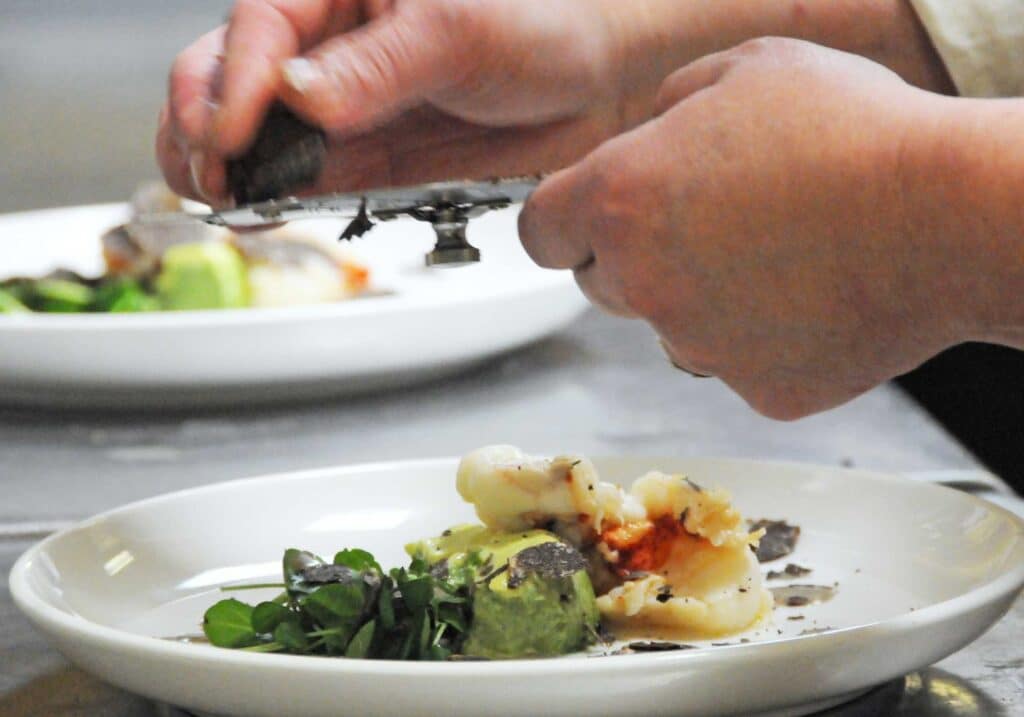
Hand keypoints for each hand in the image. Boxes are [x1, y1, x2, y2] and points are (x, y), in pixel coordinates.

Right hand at [157, 0, 643, 202]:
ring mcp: (341, 103)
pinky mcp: (363, 154)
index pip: (260, 26)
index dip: (232, 84)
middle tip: (211, 175)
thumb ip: (377, 67)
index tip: (227, 137)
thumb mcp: (457, 32)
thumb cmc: (541, 21)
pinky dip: (275, 196)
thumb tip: (299, 98)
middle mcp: (329, 42)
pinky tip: (258, 210)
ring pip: (254, 131)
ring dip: (225, 167)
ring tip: (222, 200)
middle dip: (203, 125)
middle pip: (229, 75)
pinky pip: (303, 175)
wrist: (596, 77)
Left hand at [519, 38, 967, 419]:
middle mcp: (643, 280)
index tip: (583, 224)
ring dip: (697, 300)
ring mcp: (697, 344)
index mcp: (621, 197)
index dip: (562, 224)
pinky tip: (807, 294)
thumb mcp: (745, 71)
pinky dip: (759, 338)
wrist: (948, 215)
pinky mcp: (754, 389)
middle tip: (706, 224)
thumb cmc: (856, 135)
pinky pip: (735, 363)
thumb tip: (649, 133)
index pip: (539, 232)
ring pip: (668, 326)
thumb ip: (669, 105)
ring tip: (774, 254)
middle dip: (634, 256)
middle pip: (599, 282)